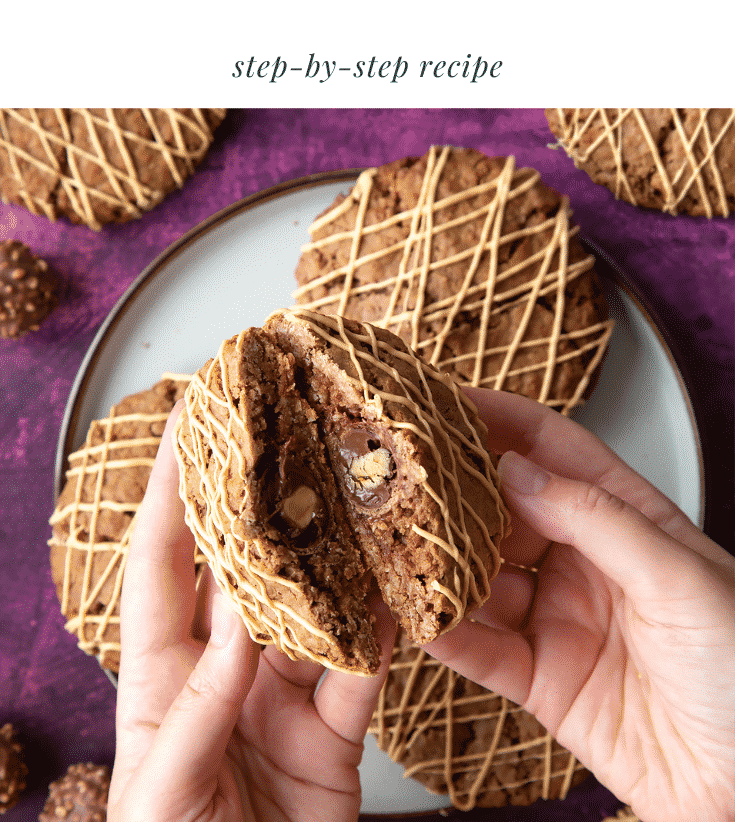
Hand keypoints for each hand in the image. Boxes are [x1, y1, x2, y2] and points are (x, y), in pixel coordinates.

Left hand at [108, 403, 395, 821]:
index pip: (163, 561)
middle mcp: (224, 671)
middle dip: (268, 503)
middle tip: (294, 437)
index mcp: (162, 674)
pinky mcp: (333, 738)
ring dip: (341, 562)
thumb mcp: (164, 792)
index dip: (171, 490)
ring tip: (363, 501)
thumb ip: (201, 708)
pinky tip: (403, 599)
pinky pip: (362, 676)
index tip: (188, 422)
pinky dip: (384, 639)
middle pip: (247, 570)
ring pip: (316, 613)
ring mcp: (280, 700)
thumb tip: (242, 623)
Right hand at [424, 389, 734, 821]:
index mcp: (625, 517)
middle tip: (401, 470)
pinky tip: (417, 614)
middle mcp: (582, 560)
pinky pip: (480, 650)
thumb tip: (515, 470)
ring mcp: (557, 618)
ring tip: (396, 541)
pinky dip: (443, 633)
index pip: (552, 448)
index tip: (446, 400)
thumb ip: (594, 519)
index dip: (500, 420)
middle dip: (451, 489)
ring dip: (437, 561)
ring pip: (480, 577)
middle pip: (503, 508)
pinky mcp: (540, 680)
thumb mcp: (678, 576)